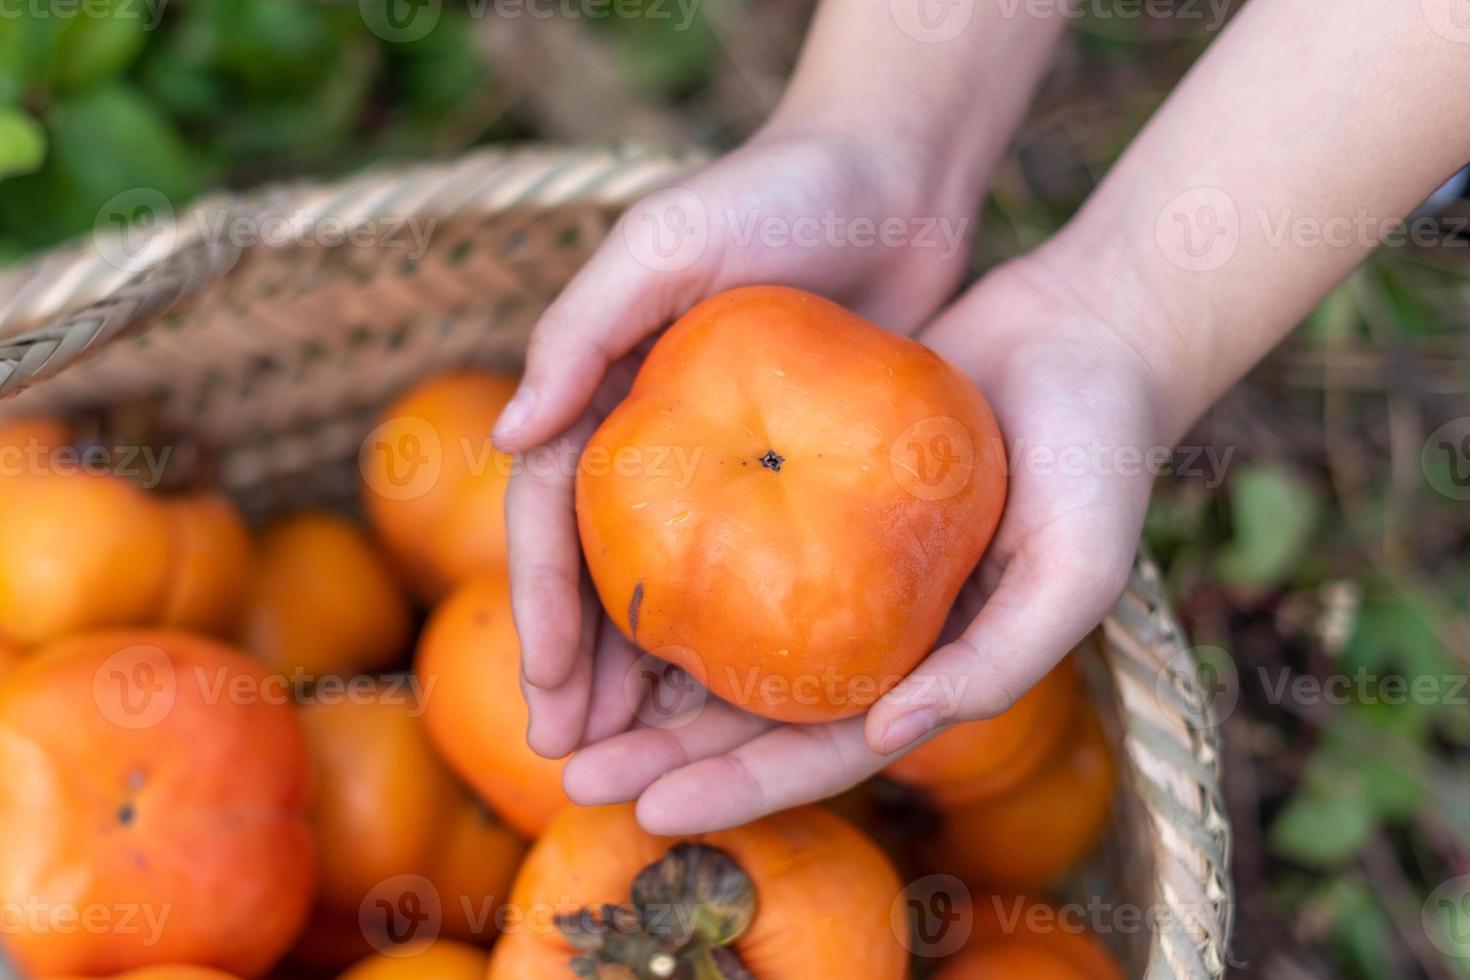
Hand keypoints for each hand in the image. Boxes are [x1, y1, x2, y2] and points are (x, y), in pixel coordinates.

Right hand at [495, 122, 980, 762]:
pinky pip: (760, 569)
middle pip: (602, 574)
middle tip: (578, 756)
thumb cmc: (779, 192)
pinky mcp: (796, 471)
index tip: (544, 691)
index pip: (553, 517)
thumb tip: (504, 438)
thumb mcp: (669, 240)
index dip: (540, 607)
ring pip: (673, 588)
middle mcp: (649, 435)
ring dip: (646, 676)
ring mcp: (723, 460)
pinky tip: (738, 700)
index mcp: (601, 390)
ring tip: (643, 756)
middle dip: (579, 668)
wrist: (895, 175)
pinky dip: (738, 635)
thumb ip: (582, 328)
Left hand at [558, 253, 1171, 833]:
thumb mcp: (1075, 570)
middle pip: (756, 713)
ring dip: (646, 678)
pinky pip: (728, 540)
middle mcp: (874, 631)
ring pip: (729, 638)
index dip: (741, 792)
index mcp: (929, 672)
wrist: (1084, 334)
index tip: (650, 812)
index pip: (824, 753)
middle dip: (666, 757)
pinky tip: (599, 587)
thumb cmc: (1099, 457)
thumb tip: (885, 737)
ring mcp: (837, 564)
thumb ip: (996, 665)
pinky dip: (672, 575)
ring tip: (558, 701)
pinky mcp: (808, 489)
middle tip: (573, 778)